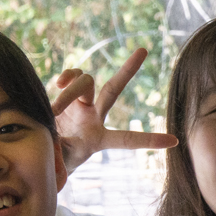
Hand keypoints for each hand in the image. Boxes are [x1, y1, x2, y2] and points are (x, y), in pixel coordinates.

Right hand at [50, 48, 175, 170]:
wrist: (41, 153)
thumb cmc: (55, 164)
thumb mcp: (58, 165)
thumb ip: (59, 155)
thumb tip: (56, 142)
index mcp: (98, 139)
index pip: (126, 139)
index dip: (149, 140)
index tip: (174, 141)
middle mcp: (94, 117)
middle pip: (113, 89)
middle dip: (127, 70)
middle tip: (143, 50)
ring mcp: (82, 104)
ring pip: (85, 82)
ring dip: (69, 93)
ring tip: (54, 112)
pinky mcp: (68, 96)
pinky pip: (73, 76)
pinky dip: (66, 76)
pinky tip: (58, 84)